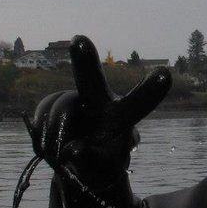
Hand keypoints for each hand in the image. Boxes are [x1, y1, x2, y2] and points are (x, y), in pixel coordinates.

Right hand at [25, 35, 171, 175]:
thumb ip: (91, 161)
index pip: (139, 103)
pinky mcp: (53, 101)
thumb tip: (72, 152)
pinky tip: (48, 145)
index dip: (150, 90)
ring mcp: (75, 98)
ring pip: (59, 109)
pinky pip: (43, 112)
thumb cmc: (100, 162)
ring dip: (54, 136)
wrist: (77, 160)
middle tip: (79, 41)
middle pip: (90, 79)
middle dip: (84, 60)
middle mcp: (100, 98)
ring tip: (57, 156)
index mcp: (122, 115)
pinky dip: (41, 133)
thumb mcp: (102, 167)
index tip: (165, 74)